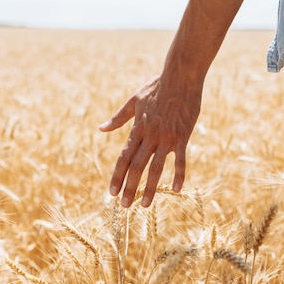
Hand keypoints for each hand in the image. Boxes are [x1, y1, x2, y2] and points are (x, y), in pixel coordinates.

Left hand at [99, 75, 201, 207]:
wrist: (180, 76)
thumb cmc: (157, 86)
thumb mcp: (133, 100)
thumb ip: (118, 118)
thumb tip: (101, 129)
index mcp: (137, 129)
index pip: (123, 157)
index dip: (117, 176)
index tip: (112, 193)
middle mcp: (150, 136)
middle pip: (136, 167)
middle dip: (130, 188)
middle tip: (125, 207)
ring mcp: (166, 137)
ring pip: (156, 167)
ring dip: (150, 188)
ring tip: (145, 205)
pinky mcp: (182, 136)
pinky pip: (180, 160)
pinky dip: (178, 175)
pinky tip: (175, 189)